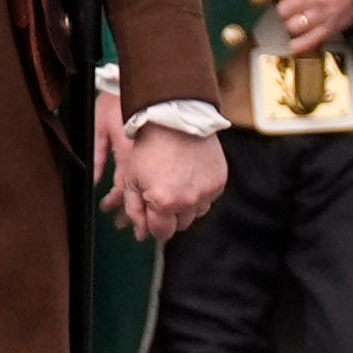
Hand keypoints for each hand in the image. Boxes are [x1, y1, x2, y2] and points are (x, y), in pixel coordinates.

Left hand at [100, 104, 228, 239]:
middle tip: (162, 192)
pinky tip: (190, 175)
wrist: (175, 118)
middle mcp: (188, 200)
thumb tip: (141, 234)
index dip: (154, 224)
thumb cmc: (149, 146)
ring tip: (176, 181)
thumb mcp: (132, 179)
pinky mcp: (219, 181)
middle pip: (180, 225)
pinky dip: (200, 191)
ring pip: (196, 213)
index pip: (161, 233)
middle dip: (169, 214)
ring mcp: (207, 191)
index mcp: (164, 202)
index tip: (151, 212)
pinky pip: (209, 198)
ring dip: (186, 204)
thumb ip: (135, 210)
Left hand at [258, 0, 352, 59]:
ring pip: (292, 26)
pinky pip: (308, 42)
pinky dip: (299, 44)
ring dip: (293, 23)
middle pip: (284, 9)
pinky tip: (295, 43)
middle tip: (292, 6)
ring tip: (298, 20)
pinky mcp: (332, 28)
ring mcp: (322, 15)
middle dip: (287, 7)